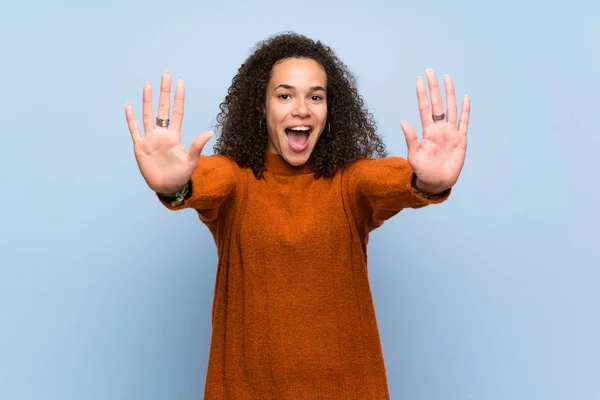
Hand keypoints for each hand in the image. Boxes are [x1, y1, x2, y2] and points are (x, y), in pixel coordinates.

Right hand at [125, 71, 212, 193]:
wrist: (167, 187)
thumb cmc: (181, 175)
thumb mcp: (191, 161)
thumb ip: (197, 146)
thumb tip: (209, 132)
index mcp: (174, 136)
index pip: (177, 112)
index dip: (178, 98)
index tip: (180, 82)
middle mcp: (162, 134)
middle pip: (162, 108)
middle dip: (164, 92)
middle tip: (166, 75)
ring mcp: (150, 139)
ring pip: (147, 115)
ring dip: (147, 100)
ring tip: (148, 85)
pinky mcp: (140, 147)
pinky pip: (134, 130)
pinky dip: (131, 119)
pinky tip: (129, 106)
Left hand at [400, 69, 470, 193]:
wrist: (436, 183)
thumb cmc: (423, 172)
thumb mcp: (414, 156)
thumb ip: (410, 138)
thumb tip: (402, 121)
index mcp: (427, 131)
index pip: (425, 108)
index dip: (422, 94)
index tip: (419, 79)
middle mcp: (439, 129)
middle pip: (438, 103)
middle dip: (434, 87)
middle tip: (431, 71)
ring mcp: (450, 133)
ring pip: (451, 108)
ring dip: (449, 94)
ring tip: (447, 78)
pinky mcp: (461, 140)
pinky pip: (464, 122)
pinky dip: (465, 110)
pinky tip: (465, 98)